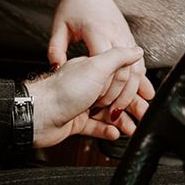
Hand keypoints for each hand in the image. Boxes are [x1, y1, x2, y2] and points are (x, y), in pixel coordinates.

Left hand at [25, 46, 148, 148]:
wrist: (37, 112)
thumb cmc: (62, 89)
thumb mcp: (96, 66)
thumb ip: (118, 57)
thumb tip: (137, 50)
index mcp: (92, 67)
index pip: (120, 74)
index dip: (135, 84)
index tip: (147, 94)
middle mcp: (86, 84)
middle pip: (115, 95)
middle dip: (131, 105)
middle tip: (144, 115)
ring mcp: (79, 103)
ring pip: (106, 112)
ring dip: (121, 121)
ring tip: (132, 128)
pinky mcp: (73, 120)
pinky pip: (94, 126)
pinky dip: (105, 130)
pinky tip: (114, 133)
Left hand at [48, 0, 153, 117]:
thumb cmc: (73, 7)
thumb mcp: (59, 27)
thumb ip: (56, 48)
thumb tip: (56, 67)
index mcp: (97, 32)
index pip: (106, 63)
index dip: (103, 85)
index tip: (96, 100)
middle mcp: (115, 35)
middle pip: (127, 69)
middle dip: (123, 94)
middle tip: (113, 113)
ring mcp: (125, 38)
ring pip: (138, 69)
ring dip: (136, 91)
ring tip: (136, 111)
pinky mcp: (128, 40)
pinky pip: (138, 64)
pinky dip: (141, 82)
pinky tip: (142, 96)